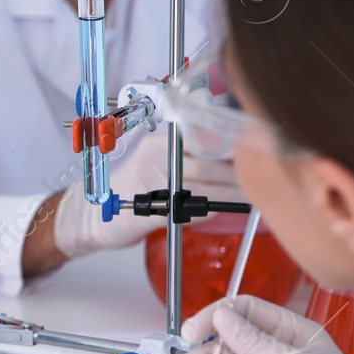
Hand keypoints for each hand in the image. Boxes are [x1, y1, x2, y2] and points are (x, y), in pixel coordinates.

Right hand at [53, 141, 242, 259]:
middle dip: (238, 176)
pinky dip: (207, 211)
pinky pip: (186, 210)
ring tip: (252, 198)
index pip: (205, 138)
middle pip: (208, 165)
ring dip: (230, 196)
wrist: (91, 216)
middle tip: (262, 180)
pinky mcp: (147, 209)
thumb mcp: (157, 163)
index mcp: (160, 142)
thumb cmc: (131, 190)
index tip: (259, 151)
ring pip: (202, 188)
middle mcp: (154, 157)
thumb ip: (190, 159)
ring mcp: (149, 183)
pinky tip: (221, 210)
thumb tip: (236, 161)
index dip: (233, 146)